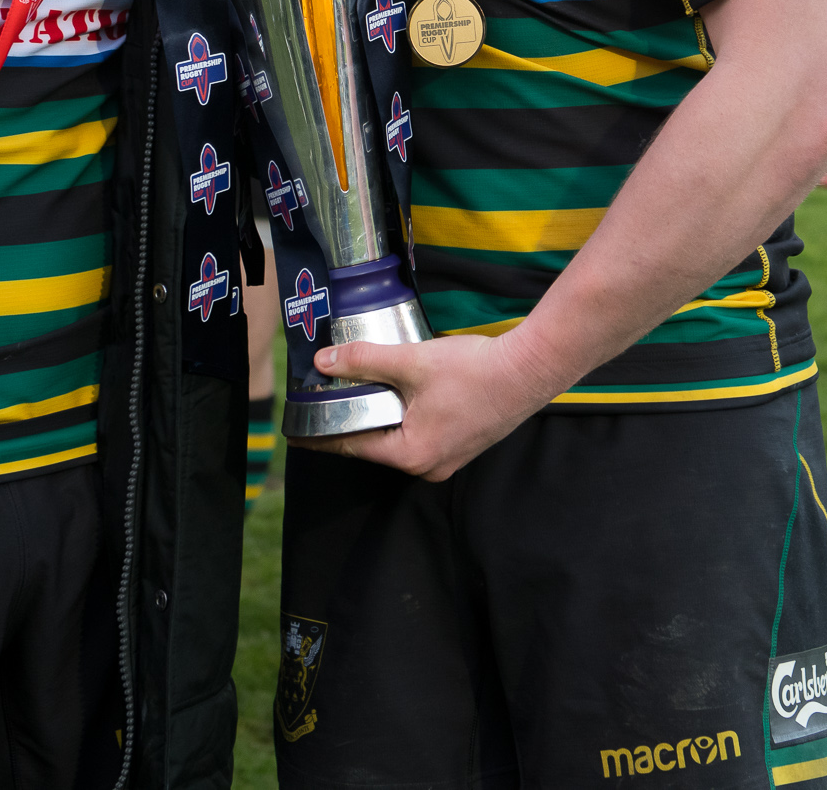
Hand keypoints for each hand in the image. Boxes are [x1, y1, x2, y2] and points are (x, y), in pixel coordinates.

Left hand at [298, 334, 548, 480]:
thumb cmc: (474, 372)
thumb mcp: (411, 362)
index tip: (297, 431)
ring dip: (376, 418)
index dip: (321, 435)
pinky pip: (417, 435)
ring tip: (352, 394)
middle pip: (373, 444)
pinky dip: (400, 417)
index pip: (351, 445)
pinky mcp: (460, 444)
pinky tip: (394, 394)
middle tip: (321, 402)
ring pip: (396, 439)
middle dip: (348, 423)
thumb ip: (364, 361)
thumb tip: (325, 361)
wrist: (529, 371)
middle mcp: (428, 465)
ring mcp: (446, 458)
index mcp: (411, 454)